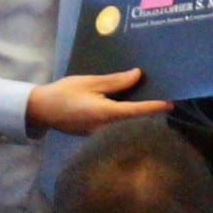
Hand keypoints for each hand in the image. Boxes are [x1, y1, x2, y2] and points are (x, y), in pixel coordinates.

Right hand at [27, 68, 171, 134]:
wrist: (41, 110)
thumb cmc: (64, 92)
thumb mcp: (90, 82)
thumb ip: (115, 81)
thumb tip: (137, 75)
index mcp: (105, 113)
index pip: (136, 111)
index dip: (155, 107)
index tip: (171, 103)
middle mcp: (106, 129)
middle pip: (134, 122)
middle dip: (149, 113)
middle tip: (164, 101)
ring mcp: (100, 136)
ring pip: (125, 126)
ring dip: (137, 117)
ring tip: (150, 104)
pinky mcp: (95, 136)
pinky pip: (115, 128)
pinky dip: (125, 120)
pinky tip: (129, 110)